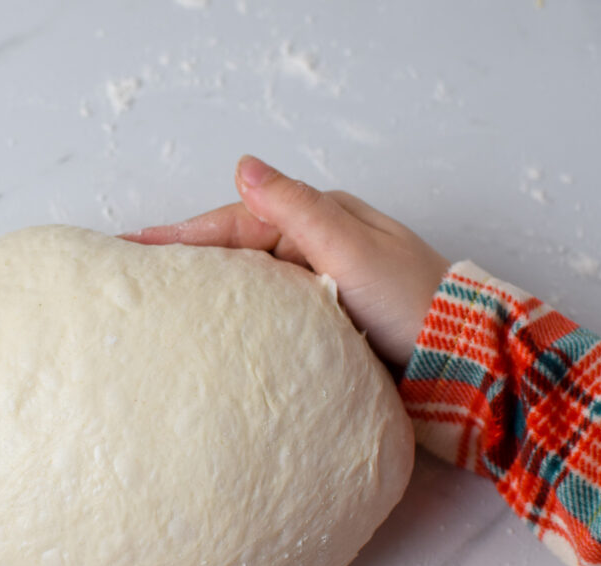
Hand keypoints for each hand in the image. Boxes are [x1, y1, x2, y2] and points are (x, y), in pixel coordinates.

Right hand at [125, 155, 448, 366]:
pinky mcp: (327, 326)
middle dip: (190, 257)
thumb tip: (244, 166)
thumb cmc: (413, 303)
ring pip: (252, 284)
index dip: (186, 233)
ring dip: (211, 289)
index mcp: (324, 219)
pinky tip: (216, 332)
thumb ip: (295, 209)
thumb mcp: (350, 248)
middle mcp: (320, 248)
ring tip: (163, 302)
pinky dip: (240, 320)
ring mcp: (322, 287)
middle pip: (240, 249)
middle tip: (136, 270)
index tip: (137, 243)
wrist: (464, 364)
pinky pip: (271, 315)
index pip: (239, 220)